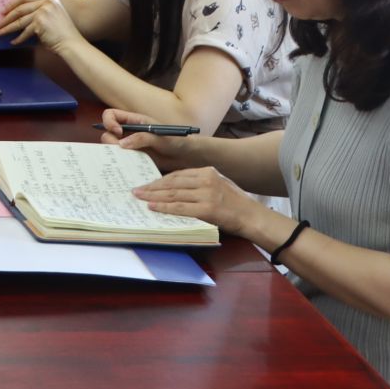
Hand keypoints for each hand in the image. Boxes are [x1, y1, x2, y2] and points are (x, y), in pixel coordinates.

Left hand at [0, 0, 82, 51]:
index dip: (12, 3)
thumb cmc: (63, 32)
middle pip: (20, 9)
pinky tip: (13, 42)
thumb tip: (19, 15)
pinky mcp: (40, 23)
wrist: (72, 43)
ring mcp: (43, 12)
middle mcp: (46, 3)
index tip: (3, 10)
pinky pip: (25, 32)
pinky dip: (18, 38)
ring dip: (8, 28)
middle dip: (7, 17)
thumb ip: (40, 11)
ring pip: (20, 21)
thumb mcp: (54, 15)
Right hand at [99, 108, 201, 171]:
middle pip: (107, 133)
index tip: (118, 132)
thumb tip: (121, 144)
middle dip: (110, 141)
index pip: (111, 115)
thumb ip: (142, 138)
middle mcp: (129, 132)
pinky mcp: (134, 158)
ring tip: (128, 158)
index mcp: (135, 121)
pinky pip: (120, 159)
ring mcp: (131, 146)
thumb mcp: (160, 137)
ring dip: (114, 153)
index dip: (109, 122)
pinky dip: (121, 163)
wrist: (188, 156)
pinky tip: (130, 166)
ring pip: (111, 147)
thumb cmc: (177, 141)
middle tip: (121, 150)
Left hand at [130, 166, 270, 238]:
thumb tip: (175, 188)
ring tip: (139, 197)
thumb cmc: (235, 203)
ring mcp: (206, 194)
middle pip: (172, 182)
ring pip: (173, 194)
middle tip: (136, 190)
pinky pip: (180, 208)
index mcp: (207, 171)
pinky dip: (164, 207)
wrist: (252, 217)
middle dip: (152, 187)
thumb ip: (199, 183)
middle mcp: (206, 180)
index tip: (147, 184)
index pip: (177, 174)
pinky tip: (152, 207)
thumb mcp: (218, 185)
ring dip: (153, 196)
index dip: (160, 180)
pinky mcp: (207, 209)